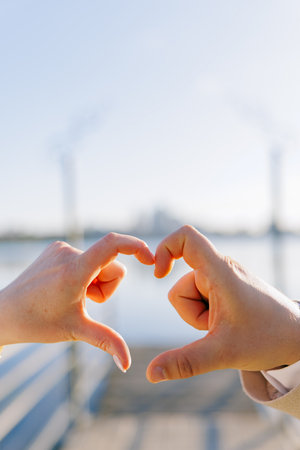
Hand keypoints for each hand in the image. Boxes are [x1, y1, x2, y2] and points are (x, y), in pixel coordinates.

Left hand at [0, 233, 153, 370]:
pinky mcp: (56, 248)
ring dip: (94, 281)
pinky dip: (84, 273)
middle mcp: (69, 253)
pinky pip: (86, 258)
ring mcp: (61, 248)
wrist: (6, 312)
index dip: (136, 247)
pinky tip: (65, 287)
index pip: (112, 244)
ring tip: (73, 296)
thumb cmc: (39, 323)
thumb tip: (127, 365)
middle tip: (85, 302)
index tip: (150, 259)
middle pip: (111, 266)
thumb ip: (108, 342)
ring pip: (99, 264)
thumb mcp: (77, 331)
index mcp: (75, 271)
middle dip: (106, 286)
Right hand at [146, 225, 299, 381]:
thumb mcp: (223, 352)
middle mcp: (220, 269)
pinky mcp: (224, 289)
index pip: (186, 237)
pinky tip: (226, 325)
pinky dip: (206, 315)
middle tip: (218, 326)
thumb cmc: (268, 338)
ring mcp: (222, 279)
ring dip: (199, 316)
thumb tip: (151, 374)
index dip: (164, 248)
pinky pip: (199, 300)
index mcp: (220, 271)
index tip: (158, 274)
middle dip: (191, 313)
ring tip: (225, 326)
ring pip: (188, 297)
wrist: (297, 339)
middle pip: (179, 286)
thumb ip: (185, 362)